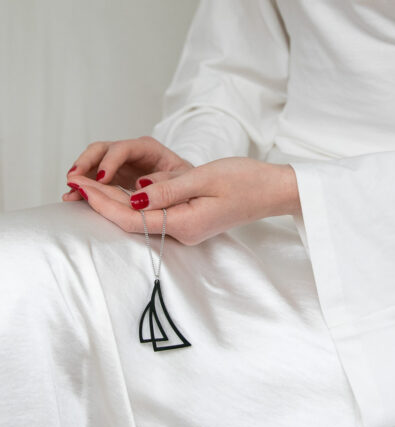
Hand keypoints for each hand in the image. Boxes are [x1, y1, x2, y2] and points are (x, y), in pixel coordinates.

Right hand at [62, 136, 193, 200]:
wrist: (189, 190)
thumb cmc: (189, 183)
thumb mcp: (184, 181)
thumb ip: (166, 183)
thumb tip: (141, 189)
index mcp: (149, 149)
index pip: (125, 148)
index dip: (111, 161)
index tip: (103, 178)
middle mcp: (131, 153)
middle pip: (102, 149)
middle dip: (86, 162)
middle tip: (75, 179)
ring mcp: (120, 165)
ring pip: (93, 163)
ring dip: (80, 175)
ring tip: (70, 190)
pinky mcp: (115, 178)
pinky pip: (94, 179)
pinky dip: (84, 187)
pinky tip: (73, 198)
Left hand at [67, 157, 299, 245]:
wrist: (271, 190)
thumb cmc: (245, 181)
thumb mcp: (205, 179)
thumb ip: (168, 190)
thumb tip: (135, 195)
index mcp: (185, 223)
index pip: (133, 217)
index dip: (104, 203)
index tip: (81, 185)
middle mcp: (183, 231)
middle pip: (133, 220)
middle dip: (102, 202)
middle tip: (76, 182)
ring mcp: (186, 228)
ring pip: (141, 217)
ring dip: (115, 202)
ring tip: (89, 185)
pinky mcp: (189, 220)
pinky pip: (154, 214)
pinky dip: (134, 202)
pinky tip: (120, 190)